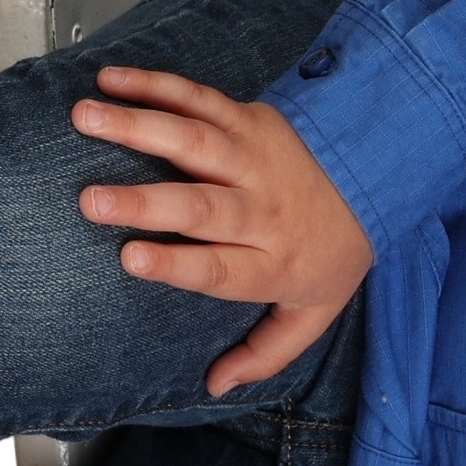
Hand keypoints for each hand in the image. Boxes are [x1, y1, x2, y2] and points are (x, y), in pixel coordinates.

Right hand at [73, 63, 373, 396]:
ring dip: (136, 127)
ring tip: (85, 119)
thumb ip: (266, 352)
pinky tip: (112, 80)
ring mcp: (255, 158)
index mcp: (273, 262)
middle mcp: (262, 208)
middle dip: (144, 203)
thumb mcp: (314, 313)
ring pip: (194, 141)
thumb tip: (216, 385)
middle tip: (91, 202)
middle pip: (202, 207)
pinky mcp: (250, 119)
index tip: (129, 257)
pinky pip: (198, 99)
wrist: (381, 177)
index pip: (220, 268)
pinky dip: (155, 85)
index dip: (174, 263)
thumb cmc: (333, 251)